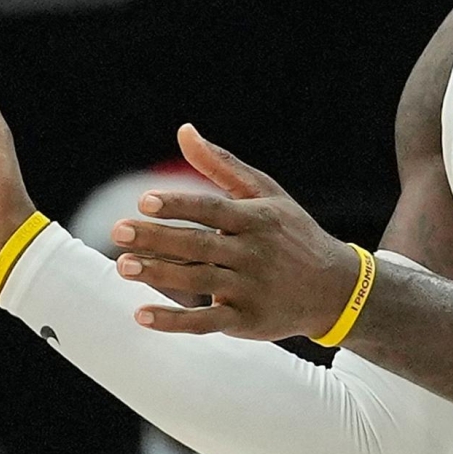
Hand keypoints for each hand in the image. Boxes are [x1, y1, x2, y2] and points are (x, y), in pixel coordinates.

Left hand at [110, 125, 361, 339]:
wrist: (334, 288)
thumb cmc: (292, 234)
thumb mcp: (266, 194)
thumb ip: (221, 165)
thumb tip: (184, 131)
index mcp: (256, 219)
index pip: (212, 209)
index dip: (179, 205)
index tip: (144, 201)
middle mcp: (253, 253)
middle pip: (198, 244)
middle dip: (158, 238)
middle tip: (118, 231)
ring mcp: (250, 288)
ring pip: (198, 280)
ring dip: (159, 274)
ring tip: (123, 267)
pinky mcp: (246, 320)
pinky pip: (206, 322)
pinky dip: (174, 321)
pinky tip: (142, 314)